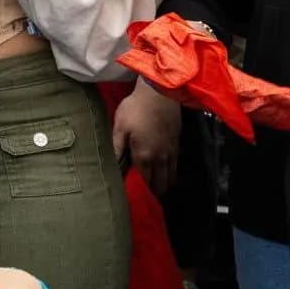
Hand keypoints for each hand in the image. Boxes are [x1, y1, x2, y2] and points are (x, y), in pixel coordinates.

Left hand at [111, 81, 181, 195]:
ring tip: (155, 187)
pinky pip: (176, 167)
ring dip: (164, 185)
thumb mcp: (120, 126)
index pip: (144, 183)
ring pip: (170, 179)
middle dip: (154, 193)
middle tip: (146, 195)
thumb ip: (117, 149)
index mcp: (144, 156)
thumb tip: (112, 167)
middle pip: (160, 185)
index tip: (135, 195)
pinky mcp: (177, 145)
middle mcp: (160, 159)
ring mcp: (171, 153)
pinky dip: (171, 174)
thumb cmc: (136, 108)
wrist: (159, 93)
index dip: (140, 191)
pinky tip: (165, 172)